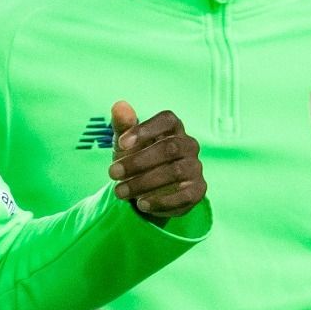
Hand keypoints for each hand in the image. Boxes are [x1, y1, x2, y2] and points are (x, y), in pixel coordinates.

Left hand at [107, 101, 205, 217]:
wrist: (148, 190)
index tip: (121, 144)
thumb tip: (119, 105)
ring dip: (144, 183)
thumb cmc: (137, 158)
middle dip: (138, 162)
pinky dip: (161, 201)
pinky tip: (141, 205)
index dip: (145, 129)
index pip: (167, 120)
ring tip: (120, 192)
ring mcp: (195, 167)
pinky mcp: (198, 190)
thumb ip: (123, 125)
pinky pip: (184, 196)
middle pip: (169, 148)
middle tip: (112, 173)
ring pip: (175, 172)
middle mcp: (189, 145)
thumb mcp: (125, 143)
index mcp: (173, 128)